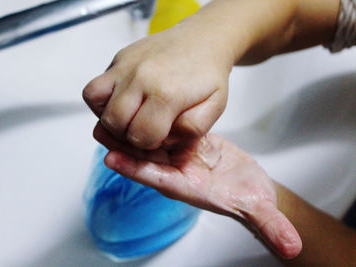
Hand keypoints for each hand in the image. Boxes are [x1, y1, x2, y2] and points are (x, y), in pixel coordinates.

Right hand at [83, 24, 231, 149]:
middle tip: (144, 130)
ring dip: (110, 119)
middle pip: (114, 123)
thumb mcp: (214, 108)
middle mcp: (141, 77)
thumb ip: (191, 130)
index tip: (159, 137)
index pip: (141, 137)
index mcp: (167, 93)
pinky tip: (121, 104)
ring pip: (96, 104)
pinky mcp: (118, 60)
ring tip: (130, 118)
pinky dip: (100, 102)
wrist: (202, 40)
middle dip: (128, 136)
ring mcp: (125, 66)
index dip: (150, 145)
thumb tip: (163, 136)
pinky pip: (94, 88)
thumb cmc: (208, 76)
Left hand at [93, 122, 301, 258]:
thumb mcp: (260, 210)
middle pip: (146, 157)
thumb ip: (272, 226)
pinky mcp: (188, 142)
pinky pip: (166, 130)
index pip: (159, 179)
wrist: (250, 188)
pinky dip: (153, 120)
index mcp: (189, 188)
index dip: (137, 169)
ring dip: (131, 130)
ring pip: (152, 141)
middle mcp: (178, 171)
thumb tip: (291, 247)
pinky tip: (139, 106)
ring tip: (108, 114)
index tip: (112, 159)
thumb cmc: (249, 200)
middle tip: (100, 128)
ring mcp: (181, 156)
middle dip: (123, 145)